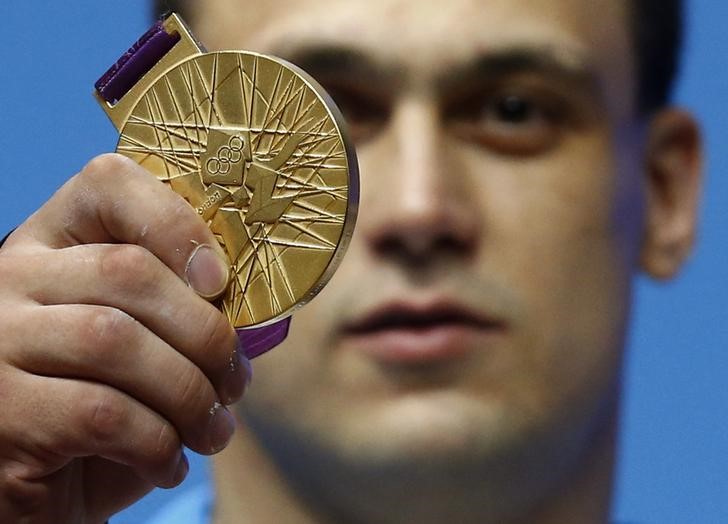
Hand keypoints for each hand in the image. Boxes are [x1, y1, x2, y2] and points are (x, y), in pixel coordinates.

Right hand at [0, 154, 250, 522]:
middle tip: (234, 381)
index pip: (108, 183)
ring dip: (188, 393)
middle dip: (205, 333)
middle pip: (128, 271)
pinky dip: (156, 442)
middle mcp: (12, 277)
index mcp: (55, 243)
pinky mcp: (2, 412)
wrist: (39, 491)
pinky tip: (169, 462)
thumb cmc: (103, 409)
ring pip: (116, 341)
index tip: (219, 282)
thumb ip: (187, 313)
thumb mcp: (144, 346)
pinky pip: (100, 413)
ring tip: (212, 430)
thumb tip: (258, 315)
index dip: (176, 223)